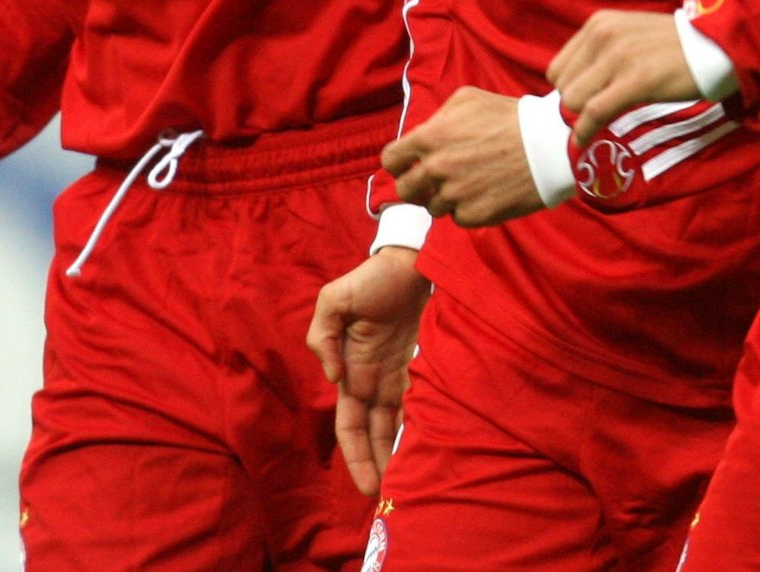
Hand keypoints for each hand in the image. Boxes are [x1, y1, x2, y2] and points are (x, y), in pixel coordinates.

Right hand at [306, 247, 428, 497]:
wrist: (415, 259)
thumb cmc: (371, 279)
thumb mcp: (333, 300)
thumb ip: (322, 337)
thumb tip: (333, 378)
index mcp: (351, 371)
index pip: (351, 427)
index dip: (357, 458)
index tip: (367, 488)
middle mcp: (375, 381)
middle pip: (376, 436)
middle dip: (380, 467)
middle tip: (394, 500)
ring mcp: (402, 376)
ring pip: (400, 427)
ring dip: (402, 454)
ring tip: (415, 486)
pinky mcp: (426, 366)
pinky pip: (426, 405)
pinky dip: (428, 429)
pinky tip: (437, 451)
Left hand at [381, 87, 545, 226]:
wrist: (549, 147)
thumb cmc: (509, 118)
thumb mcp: (468, 99)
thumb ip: (437, 117)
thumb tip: (423, 134)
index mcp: (430, 138)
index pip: (390, 160)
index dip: (398, 164)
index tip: (409, 165)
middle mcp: (436, 168)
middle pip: (405, 190)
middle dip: (417, 185)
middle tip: (435, 180)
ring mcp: (454, 195)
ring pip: (432, 207)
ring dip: (445, 198)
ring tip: (469, 183)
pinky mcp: (474, 215)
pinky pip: (458, 218)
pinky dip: (467, 209)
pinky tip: (485, 193)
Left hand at [548, 10, 698, 146]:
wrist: (717, 48)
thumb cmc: (675, 48)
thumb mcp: (631, 35)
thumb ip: (603, 53)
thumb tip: (578, 87)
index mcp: (599, 23)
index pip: (557, 68)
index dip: (568, 91)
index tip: (583, 105)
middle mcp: (604, 35)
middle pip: (562, 86)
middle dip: (574, 106)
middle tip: (593, 119)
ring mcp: (619, 56)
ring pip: (573, 100)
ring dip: (580, 120)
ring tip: (595, 128)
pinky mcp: (637, 79)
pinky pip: (594, 111)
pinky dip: (585, 131)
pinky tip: (586, 141)